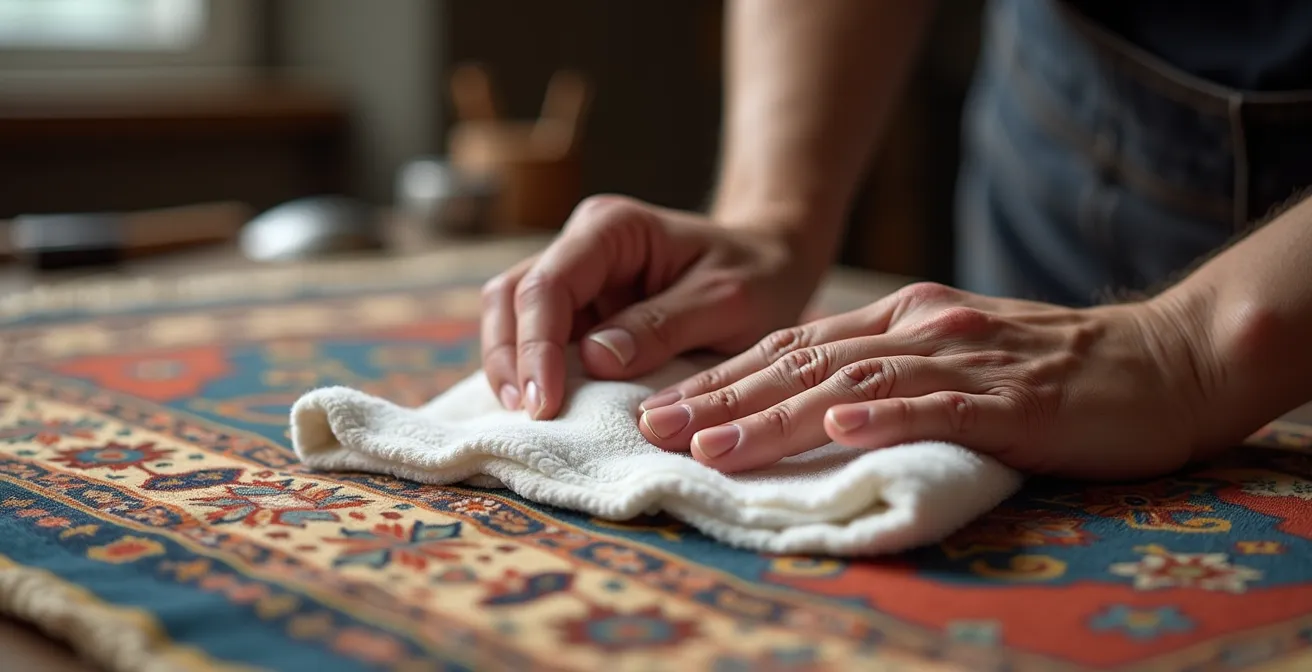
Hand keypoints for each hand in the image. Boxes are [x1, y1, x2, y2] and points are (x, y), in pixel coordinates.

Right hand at [480, 195, 822, 419]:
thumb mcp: (726, 301)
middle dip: (511, 358)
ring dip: (511, 366)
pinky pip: (535, 336)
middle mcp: (582, 244)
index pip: (550, 284)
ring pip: (511, 315)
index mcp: (613, 228)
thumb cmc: (757, 275)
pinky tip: (539, 408)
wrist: (772, 262)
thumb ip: (663, 325)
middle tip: (528, 417)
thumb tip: (596, 359)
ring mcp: (577, 277)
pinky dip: (530, 370)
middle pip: (513, 296)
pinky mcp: (581, 309)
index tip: (545, 402)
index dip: (537, 345)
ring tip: (527, 417)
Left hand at [636, 282, 1217, 479]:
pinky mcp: (1015, 397)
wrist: (1162, 361)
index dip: (722, 378)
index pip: (793, 347)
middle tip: (653, 427)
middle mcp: (923, 328)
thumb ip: (885, 372)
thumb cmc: (1049, 372)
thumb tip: (805, 408)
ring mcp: (967, 359)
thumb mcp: (952, 358)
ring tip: (713, 443)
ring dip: (777, 414)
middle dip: (722, 397)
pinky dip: (886, 414)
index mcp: (904, 318)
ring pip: (854, 382)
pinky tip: (839, 427)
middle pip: (803, 361)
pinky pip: (942, 405)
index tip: (661, 408)